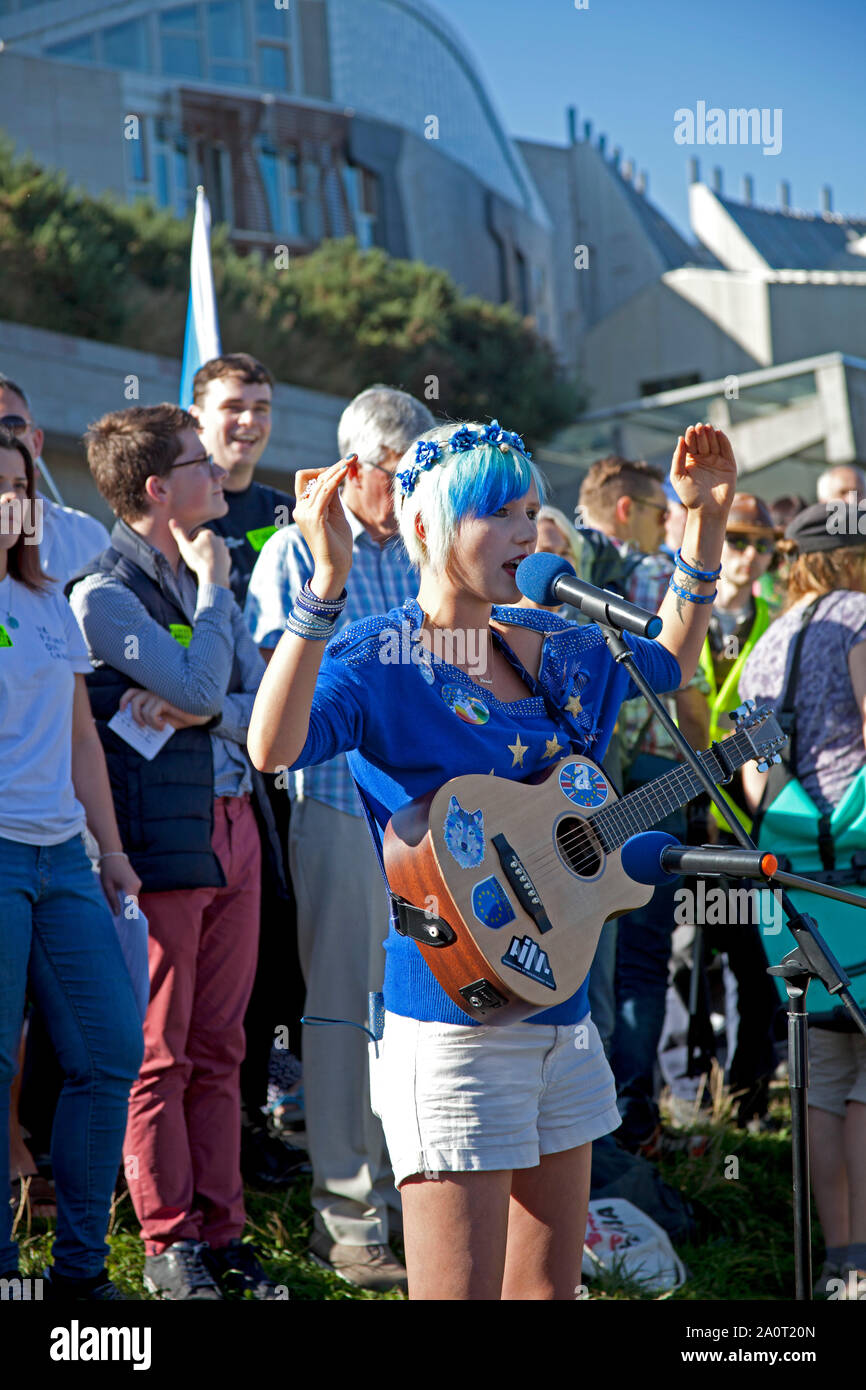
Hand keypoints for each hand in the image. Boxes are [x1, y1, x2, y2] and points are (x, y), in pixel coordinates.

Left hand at [99, 853, 141, 915]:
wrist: (113, 854)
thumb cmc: (108, 870)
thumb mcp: (107, 886)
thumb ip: (113, 900)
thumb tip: (118, 914)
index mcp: (130, 886)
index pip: (132, 905)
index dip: (130, 915)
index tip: (127, 924)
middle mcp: (137, 885)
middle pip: (133, 902)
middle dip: (128, 910)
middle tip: (120, 921)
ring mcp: (138, 883)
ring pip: (133, 898)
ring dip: (127, 903)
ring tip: (118, 911)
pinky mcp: (136, 881)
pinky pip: (132, 893)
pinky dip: (127, 898)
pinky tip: (120, 901)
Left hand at [120, 688, 210, 729]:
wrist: (202, 714)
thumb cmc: (184, 715)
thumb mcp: (166, 719)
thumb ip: (153, 718)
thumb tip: (140, 726)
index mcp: (154, 694)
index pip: (133, 691)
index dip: (124, 700)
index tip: (122, 711)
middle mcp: (156, 691)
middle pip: (134, 699)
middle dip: (134, 714)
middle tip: (141, 725)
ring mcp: (160, 694)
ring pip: (142, 708)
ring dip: (148, 722)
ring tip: (158, 727)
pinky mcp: (166, 699)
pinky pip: (151, 713)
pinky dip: (155, 723)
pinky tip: (164, 726)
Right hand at [168, 519, 231, 588]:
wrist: (214, 575)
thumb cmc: (198, 560)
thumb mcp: (185, 547)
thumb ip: (179, 534)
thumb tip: (172, 520)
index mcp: (208, 534)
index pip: (197, 531)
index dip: (191, 539)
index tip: (188, 548)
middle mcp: (219, 539)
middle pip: (206, 539)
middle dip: (200, 545)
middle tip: (195, 555)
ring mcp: (225, 549)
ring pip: (214, 547)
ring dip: (208, 551)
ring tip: (202, 560)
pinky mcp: (228, 558)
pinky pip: (220, 556)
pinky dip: (215, 559)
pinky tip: (210, 565)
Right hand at [293, 457, 355, 597]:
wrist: (336, 565)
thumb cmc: (338, 543)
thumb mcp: (336, 514)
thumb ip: (333, 497)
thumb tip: (336, 477)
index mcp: (303, 508)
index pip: (307, 479)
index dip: (324, 470)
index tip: (344, 464)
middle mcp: (300, 508)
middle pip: (312, 476)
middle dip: (332, 466)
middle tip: (351, 458)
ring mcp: (305, 513)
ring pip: (319, 482)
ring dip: (336, 469)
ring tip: (351, 461)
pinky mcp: (314, 517)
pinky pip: (325, 491)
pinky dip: (335, 479)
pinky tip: (345, 472)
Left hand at [670, 423, 736, 518]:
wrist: (707, 510)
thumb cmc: (690, 496)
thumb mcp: (678, 476)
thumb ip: (678, 458)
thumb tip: (680, 439)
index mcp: (691, 461)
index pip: (691, 444)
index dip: (691, 436)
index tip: (690, 429)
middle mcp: (704, 460)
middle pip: (703, 442)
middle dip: (701, 434)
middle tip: (700, 427)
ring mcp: (717, 462)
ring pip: (715, 444)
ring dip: (711, 435)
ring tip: (708, 428)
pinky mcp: (729, 466)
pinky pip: (727, 450)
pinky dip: (724, 441)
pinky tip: (719, 433)